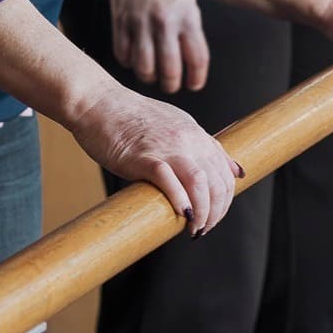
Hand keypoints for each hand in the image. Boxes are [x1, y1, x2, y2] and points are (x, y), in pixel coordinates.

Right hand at [68, 83, 243, 235]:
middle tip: (202, 229)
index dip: (225, 201)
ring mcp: (165, 147)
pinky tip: (180, 215)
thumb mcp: (177, 123)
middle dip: (215, 213)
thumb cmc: (130, 117)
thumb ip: (205, 146)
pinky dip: (180, 201)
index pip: (225, 173)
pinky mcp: (143, 157)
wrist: (97, 103)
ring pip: (200, 184)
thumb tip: (236, 171)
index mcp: (195, 133)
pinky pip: (170, 181)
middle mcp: (186, 139)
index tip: (212, 216)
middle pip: (216, 183)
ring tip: (193, 229)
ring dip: (202, 213)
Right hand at [104, 0, 208, 92]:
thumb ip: (190, 26)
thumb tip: (190, 57)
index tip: (194, 83)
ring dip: (149, 77)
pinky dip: (128, 62)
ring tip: (152, 74)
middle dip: (172, 84)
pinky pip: (122, 55)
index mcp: (187, 15)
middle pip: (170, 72)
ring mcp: (139, 23)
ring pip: (144, 69)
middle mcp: (164, 22)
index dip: (196, 78)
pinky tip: (133, 58)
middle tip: (171, 84)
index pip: (197, 60)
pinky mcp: (119, 20)